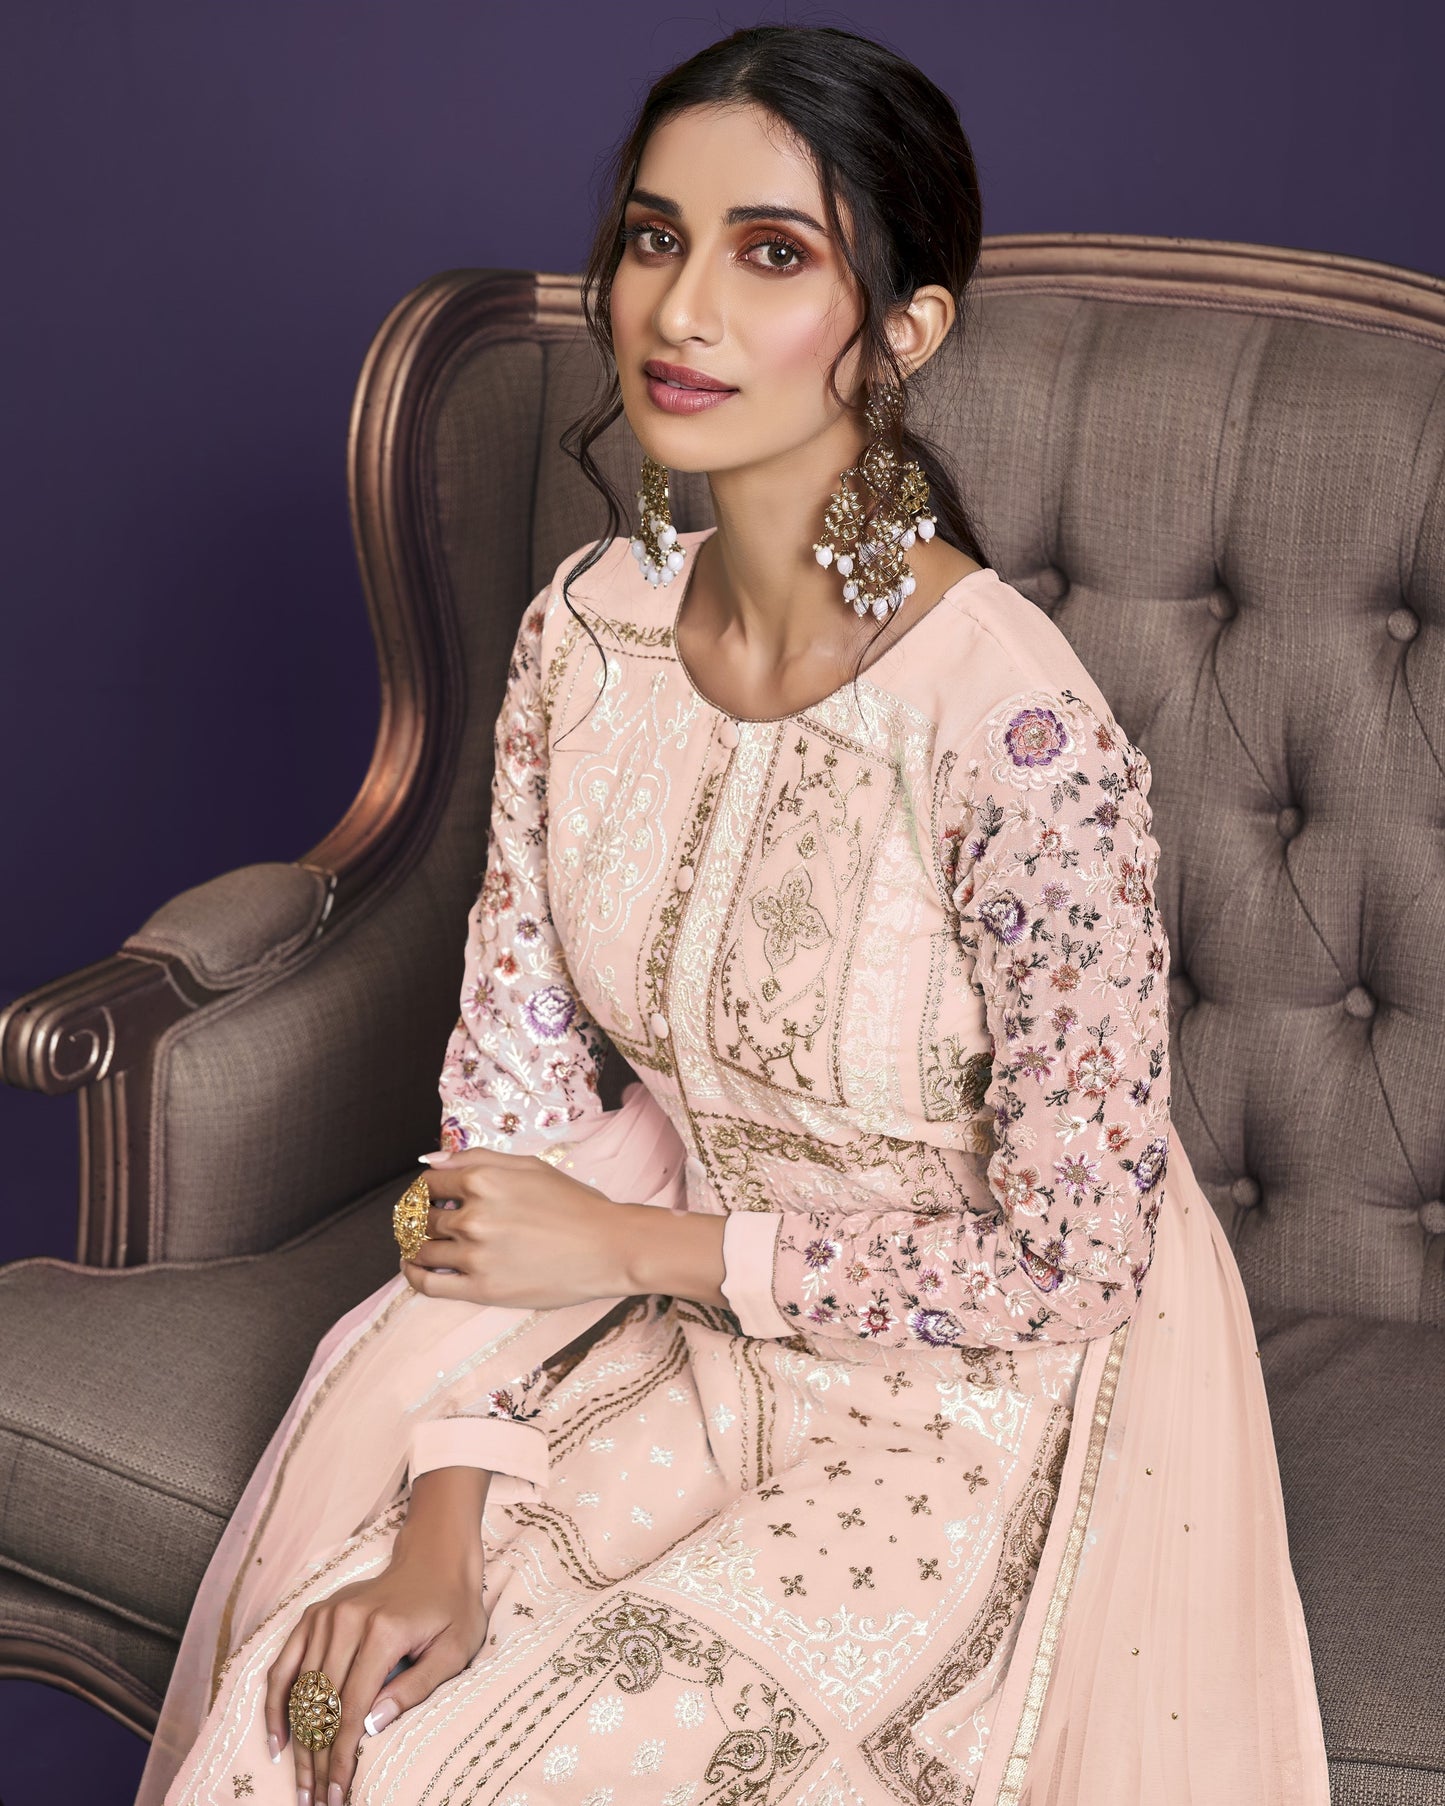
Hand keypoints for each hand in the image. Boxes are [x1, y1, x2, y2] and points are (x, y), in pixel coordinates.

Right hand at [264, 1467, 488, 1804]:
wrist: (435, 1557)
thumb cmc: (452, 1607)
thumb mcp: (454, 1649)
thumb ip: (415, 1688)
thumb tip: (371, 1728)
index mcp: (382, 1630)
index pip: (352, 1709)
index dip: (340, 1758)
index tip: (336, 1795)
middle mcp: (346, 1620)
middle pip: (321, 1705)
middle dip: (316, 1760)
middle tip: (314, 1801)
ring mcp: (326, 1615)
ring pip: (300, 1690)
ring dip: (297, 1743)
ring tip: (300, 1784)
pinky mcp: (315, 1614)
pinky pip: (285, 1663)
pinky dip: (277, 1703)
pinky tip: (278, 1740)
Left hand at [400, 1148, 630, 1308]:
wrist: (608, 1247)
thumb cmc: (574, 1204)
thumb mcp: (529, 1166)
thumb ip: (477, 1158)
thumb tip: (431, 1160)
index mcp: (482, 1180)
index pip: (428, 1184)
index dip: (427, 1190)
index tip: (432, 1198)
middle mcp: (473, 1216)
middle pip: (422, 1217)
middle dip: (423, 1218)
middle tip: (433, 1222)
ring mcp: (474, 1255)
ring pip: (421, 1249)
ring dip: (416, 1245)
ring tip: (423, 1244)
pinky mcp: (481, 1289)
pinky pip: (428, 1284)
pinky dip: (414, 1274)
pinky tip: (414, 1268)